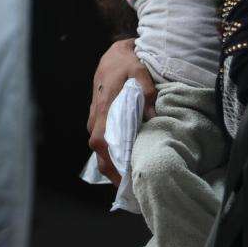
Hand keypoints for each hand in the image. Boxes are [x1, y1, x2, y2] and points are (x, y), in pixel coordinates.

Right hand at [87, 39, 154, 183]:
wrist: (111, 57)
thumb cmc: (125, 65)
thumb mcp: (139, 72)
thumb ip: (146, 93)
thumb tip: (152, 117)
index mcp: (103, 110)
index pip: (102, 143)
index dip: (112, 163)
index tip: (126, 178)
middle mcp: (95, 119)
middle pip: (100, 154)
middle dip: (114, 173)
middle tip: (133, 189)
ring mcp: (94, 121)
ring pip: (100, 151)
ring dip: (113, 167)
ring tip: (131, 182)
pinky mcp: (98, 121)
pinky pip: (103, 144)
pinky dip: (112, 157)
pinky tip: (126, 165)